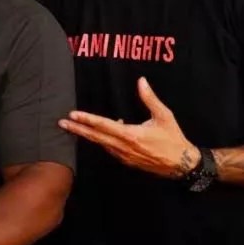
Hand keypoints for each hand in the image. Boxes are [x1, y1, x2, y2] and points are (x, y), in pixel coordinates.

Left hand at [58, 77, 200, 178]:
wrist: (182, 164)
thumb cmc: (173, 138)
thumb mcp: (164, 116)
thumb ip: (150, 98)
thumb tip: (141, 81)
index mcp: (131, 135)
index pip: (104, 125)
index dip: (87, 119)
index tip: (72, 114)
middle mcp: (124, 147)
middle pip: (95, 137)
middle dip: (77, 129)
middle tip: (61, 123)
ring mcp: (124, 156)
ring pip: (101, 143)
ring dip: (87, 135)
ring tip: (74, 126)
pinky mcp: (126, 162)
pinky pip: (109, 149)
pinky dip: (102, 140)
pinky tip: (101, 132)